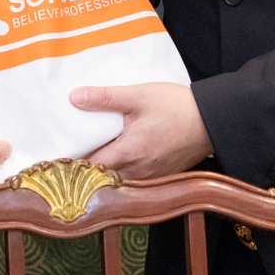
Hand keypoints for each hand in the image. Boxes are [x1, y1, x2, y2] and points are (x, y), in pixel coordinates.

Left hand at [74, 83, 212, 177]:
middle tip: (75, 149)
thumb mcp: (139, 96)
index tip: (62, 152)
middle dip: (87, 166)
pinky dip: (124, 168)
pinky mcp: (161, 175)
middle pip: (102, 176)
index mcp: (129, 153)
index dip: (73, 162)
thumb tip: (74, 98)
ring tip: (96, 150)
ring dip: (106, 168)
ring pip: (118, 179)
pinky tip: (122, 153)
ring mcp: (151, 176)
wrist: (213, 120)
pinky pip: (134, 177)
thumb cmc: (177, 107)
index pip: (89, 168)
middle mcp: (138, 172)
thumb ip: (106, 98)